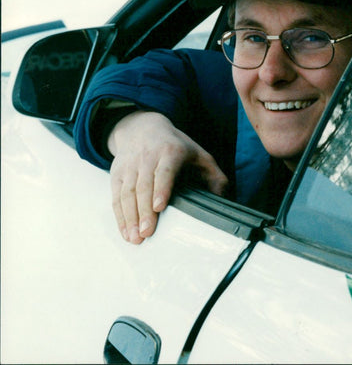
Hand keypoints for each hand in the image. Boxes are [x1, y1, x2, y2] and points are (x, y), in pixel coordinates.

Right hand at [107, 111, 228, 243]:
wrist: (143, 128)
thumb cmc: (175, 147)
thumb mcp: (199, 155)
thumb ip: (214, 176)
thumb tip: (221, 199)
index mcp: (170, 152)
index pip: (165, 171)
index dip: (161, 188)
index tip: (160, 206)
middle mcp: (147, 157)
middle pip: (144, 186)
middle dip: (144, 211)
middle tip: (147, 233)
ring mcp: (130, 166)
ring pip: (127, 193)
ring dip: (130, 217)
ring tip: (135, 238)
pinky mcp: (117, 174)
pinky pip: (116, 197)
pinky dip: (120, 216)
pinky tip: (126, 231)